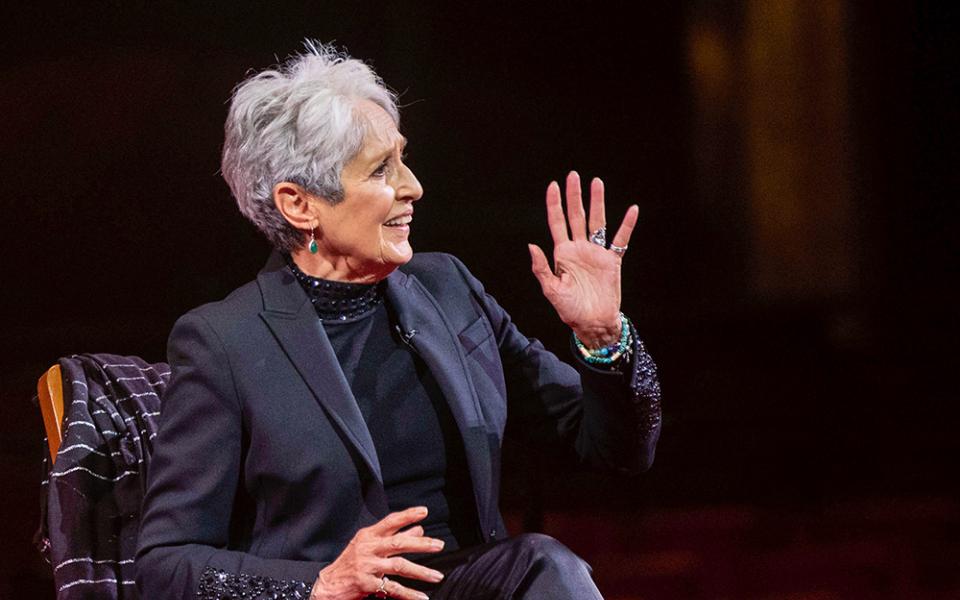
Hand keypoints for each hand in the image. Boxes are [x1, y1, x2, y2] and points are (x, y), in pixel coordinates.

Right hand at [310, 507, 444, 599]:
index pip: (390, 521)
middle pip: (398, 543)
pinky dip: (408, 594)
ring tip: (436, 576)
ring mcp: (367, 566)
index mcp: (368, 536)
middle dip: (421, 544)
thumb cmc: (350, 563)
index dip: (407, 515)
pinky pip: (392, 588)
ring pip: (398, 566)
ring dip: (420, 572)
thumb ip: (393, 537)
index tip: (424, 511)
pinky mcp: (366, 584)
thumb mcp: (368, 546)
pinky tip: (421, 597)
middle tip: (439, 545)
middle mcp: (367, 548)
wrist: (327, 585)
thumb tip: (419, 529)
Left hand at [529, 171, 638, 347]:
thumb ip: (541, 268)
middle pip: (576, 216)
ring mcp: (596, 253)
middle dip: (574, 196)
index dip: (554, 204)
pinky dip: (627, 224)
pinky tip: (632, 210)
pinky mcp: (612, 261)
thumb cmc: (570, 310)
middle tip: (573, 175)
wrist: (593, 324)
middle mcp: (579, 249)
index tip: (553, 186)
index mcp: (562, 254)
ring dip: (597, 202)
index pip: (557, 223)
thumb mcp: (551, 290)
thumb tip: (531, 245)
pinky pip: (621, 239)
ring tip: (597, 182)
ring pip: (597, 221)